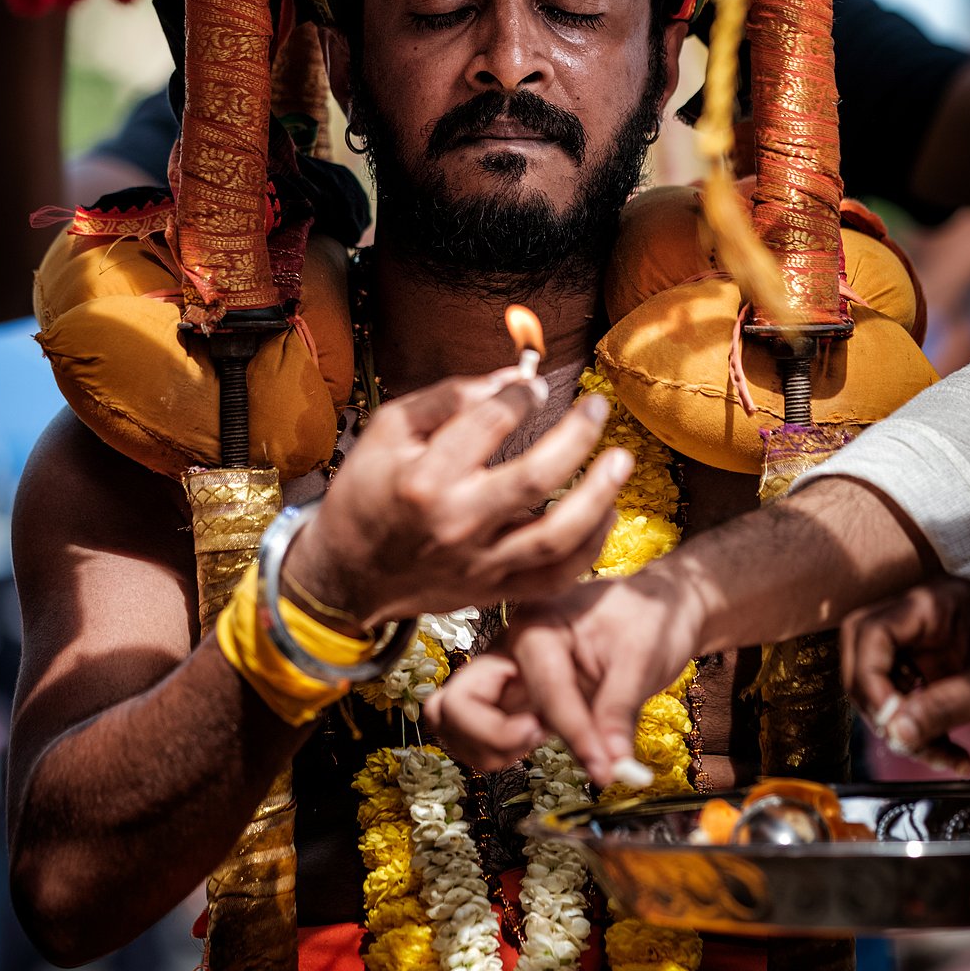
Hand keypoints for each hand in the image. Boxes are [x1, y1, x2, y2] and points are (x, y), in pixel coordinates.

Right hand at [285, 371, 631, 625]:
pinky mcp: (493, 591)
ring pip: (555, 535)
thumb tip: (511, 379)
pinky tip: (606, 512)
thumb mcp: (389, 429)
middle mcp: (455, 523)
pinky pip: (555, 576)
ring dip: (597, 496)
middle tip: (598, 408)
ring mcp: (478, 563)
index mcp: (424, 477)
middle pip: (534, 477)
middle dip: (576, 435)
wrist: (347, 575)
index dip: (522, 395)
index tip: (534, 385)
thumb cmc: (368, 491)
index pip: (490, 423)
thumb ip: (450, 398)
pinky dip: (589, 547)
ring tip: (621, 460)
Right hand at [426, 552, 706, 781]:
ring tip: (534, 745)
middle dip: (491, 737)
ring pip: (452, 719)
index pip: (543, 694)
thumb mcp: (642, 661)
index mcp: (537, 625)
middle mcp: (507, 648)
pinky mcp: (508, 694)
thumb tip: (612, 768)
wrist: (653, 605)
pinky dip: (487, 748)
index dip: (575, 736)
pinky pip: (471, 728)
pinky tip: (531, 745)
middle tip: (538, 741)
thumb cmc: (648, 617)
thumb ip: (618, 714)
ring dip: (484, 747)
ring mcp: (502, 672)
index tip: (607, 769)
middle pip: (458, 703)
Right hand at [842, 577, 969, 772]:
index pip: (871, 631)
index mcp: (933, 603)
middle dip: (875, 701)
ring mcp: (925, 647)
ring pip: (880, 684)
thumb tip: (896, 732)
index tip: (890, 719)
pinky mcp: (933, 674)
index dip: (870, 677)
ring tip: (940, 754)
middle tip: (900, 735)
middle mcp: (921, 620)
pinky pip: (905, 703)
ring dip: (901, 726)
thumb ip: (944, 706)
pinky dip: (920, 733)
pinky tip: (951, 754)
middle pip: (863, 653)